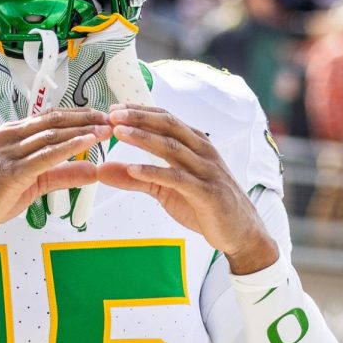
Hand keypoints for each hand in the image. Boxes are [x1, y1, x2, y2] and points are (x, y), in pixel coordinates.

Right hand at [0, 110, 111, 244]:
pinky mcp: (10, 173)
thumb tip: (93, 171)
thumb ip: (62, 175)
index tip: (102, 116)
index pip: (50, 118)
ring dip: (82, 130)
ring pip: (52, 135)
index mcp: (10, 135)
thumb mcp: (31, 183)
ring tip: (106, 128)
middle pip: (54, 121)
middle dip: (86, 118)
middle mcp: (9, 138)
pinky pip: (44, 157)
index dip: (79, 115)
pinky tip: (87, 143)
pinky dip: (68, 148)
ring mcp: (8, 154)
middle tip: (112, 117)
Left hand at [98, 105, 278, 273]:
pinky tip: (133, 169)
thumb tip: (102, 170)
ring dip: (143, 138)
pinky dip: (154, 172)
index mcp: (195, 144)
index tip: (114, 110)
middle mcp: (202, 152)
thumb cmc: (204, 206)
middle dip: (139, 118)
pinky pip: (177, 178)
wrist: (240, 232)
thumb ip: (134, 179)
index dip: (140, 112)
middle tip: (112, 115)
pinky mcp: (206, 193)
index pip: (165, 119)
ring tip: (119, 133)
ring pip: (172, 147)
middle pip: (168, 126)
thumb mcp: (164, 190)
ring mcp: (206, 171)